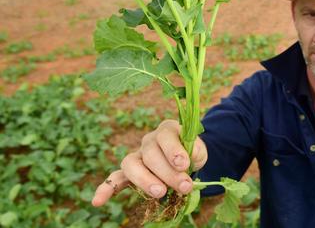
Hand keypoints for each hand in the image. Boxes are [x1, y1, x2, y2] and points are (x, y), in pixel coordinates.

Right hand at [91, 119, 207, 206]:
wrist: (187, 159)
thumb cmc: (192, 153)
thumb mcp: (199, 149)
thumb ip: (195, 151)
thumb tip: (185, 160)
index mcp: (167, 129)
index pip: (165, 136)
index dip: (173, 150)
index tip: (183, 164)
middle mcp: (149, 140)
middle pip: (151, 154)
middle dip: (168, 173)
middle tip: (184, 186)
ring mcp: (138, 156)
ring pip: (131, 164)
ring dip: (144, 180)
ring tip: (160, 193)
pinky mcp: (130, 172)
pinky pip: (114, 178)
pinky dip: (106, 189)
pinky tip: (97, 201)